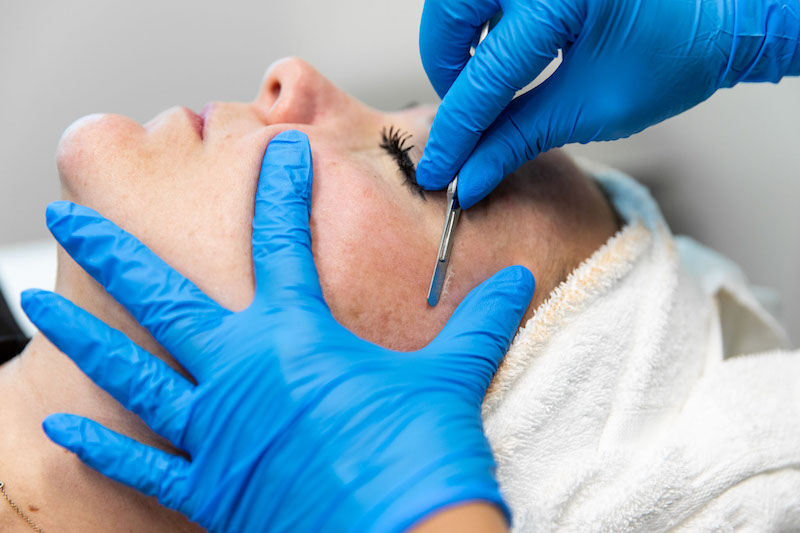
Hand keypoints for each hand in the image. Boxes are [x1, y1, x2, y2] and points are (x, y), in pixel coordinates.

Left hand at [22, 130, 534, 532]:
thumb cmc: (425, 458)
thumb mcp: (454, 378)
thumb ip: (478, 322)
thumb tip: (515, 281)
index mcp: (300, 338)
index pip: (282, 241)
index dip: (279, 190)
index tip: (273, 153)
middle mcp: (243, 374)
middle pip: (163, 298)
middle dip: (112, 251)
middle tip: (68, 215)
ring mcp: (217, 430)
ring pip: (130, 371)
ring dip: (80, 334)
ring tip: (36, 303)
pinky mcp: (211, 487)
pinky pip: (142, 461)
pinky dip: (100, 442)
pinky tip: (58, 419)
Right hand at [417, 0, 799, 207]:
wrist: (713, 20)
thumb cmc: (670, 60)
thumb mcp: (590, 109)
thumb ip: (519, 137)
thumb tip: (469, 171)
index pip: (487, 75)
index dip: (456, 131)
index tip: (438, 168)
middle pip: (451, 14)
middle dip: (445, 69)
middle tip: (463, 110)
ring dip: (456, 43)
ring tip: (481, 81)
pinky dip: (478, 21)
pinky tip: (499, 50)